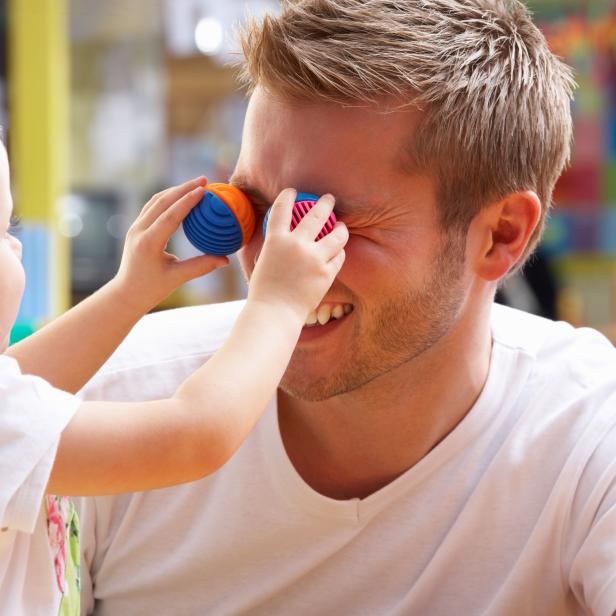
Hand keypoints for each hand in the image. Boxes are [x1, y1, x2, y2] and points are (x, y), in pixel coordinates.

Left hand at [110, 177, 228, 312]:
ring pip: (156, 201)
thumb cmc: (152, 289)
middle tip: (204, 180)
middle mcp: (139, 231)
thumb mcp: (178, 278)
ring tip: (195, 184)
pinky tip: (180, 195)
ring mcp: (135, 227)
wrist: (127, 293)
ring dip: (175, 190)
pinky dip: (167, 198)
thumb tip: (226, 260)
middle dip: (183, 189)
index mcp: (149, 243)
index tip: (204, 190)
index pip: (170, 216)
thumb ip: (202, 266)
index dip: (188, 201)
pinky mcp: (136, 227)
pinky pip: (152, 206)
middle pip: (162, 202)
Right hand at [247, 188, 347, 321]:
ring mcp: (314, 258)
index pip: (282, 209)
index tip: (293, 191)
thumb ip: (272, 247)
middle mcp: (296, 244)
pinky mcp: (327, 273)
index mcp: (276, 240)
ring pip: (337, 234)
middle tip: (329, 199)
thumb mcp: (262, 262)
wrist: (275, 312)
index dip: (288, 196)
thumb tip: (278, 237)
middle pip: (316, 214)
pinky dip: (339, 252)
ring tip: (341, 225)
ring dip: (340, 227)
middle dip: (325, 203)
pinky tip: (338, 250)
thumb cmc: (264, 291)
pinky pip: (339, 256)